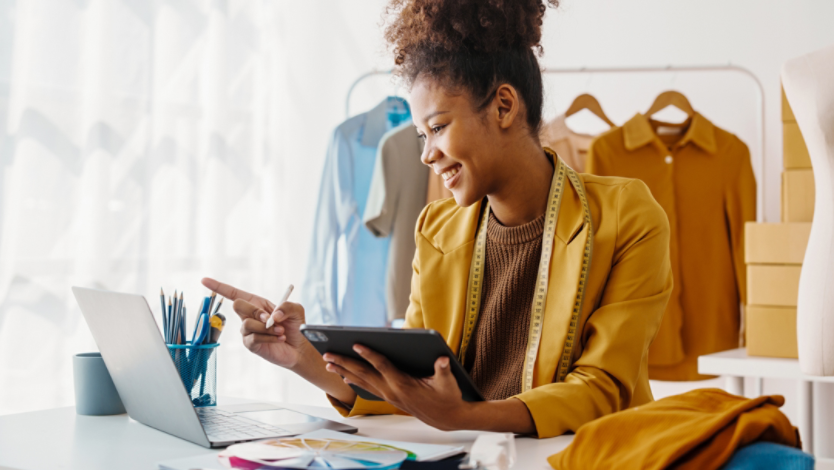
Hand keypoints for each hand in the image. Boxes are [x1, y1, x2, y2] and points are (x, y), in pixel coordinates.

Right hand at [201, 278, 306, 368]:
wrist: (299, 347)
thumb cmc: (295, 326)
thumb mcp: (296, 309)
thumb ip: (287, 305)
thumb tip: (273, 314)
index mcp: (257, 303)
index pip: (234, 293)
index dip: (218, 287)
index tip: (204, 280)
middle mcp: (249, 316)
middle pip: (237, 305)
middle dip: (255, 311)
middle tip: (270, 319)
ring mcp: (247, 331)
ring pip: (247, 324)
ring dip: (267, 328)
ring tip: (280, 332)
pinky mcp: (250, 344)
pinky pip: (253, 337)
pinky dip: (269, 337)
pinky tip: (279, 339)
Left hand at [323, 345, 473, 430]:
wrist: (447, 418)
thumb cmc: (447, 397)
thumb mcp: (448, 382)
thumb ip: (443, 369)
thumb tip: (442, 359)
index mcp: (403, 384)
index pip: (382, 366)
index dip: (369, 354)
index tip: (356, 344)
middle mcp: (391, 390)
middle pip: (363, 374)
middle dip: (344, 364)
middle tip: (328, 354)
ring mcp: (388, 395)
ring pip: (362, 382)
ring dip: (344, 372)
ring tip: (329, 364)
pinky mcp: (389, 398)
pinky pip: (367, 388)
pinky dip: (355, 382)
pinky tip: (346, 378)